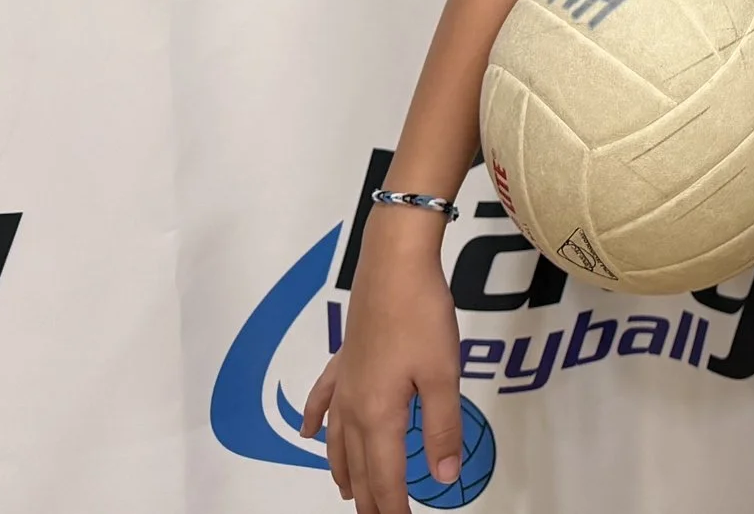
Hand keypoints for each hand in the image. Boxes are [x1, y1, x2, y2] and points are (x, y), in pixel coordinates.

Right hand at [299, 205, 463, 512]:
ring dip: (344, 471)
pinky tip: (309, 433)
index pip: (386, 478)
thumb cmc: (422, 316)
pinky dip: (316, 422)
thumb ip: (442, 428)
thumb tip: (444, 478)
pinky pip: (323, 401)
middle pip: (359, 466)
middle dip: (369, 499)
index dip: (394, 508)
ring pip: (338, 441)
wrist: (393, 264)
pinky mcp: (343, 359)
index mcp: (379, 416)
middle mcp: (353, 407)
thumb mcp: (443, 375)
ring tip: (346, 492)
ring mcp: (344, 383)